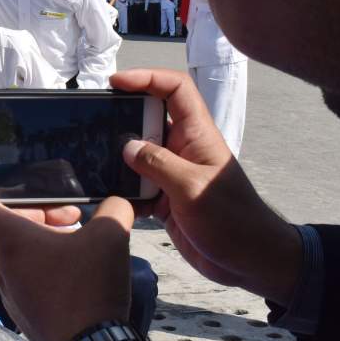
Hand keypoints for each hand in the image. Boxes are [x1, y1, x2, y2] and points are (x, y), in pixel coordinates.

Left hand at [0, 147, 123, 340]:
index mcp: (8, 236)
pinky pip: (31, 270)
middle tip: (75, 212)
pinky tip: (80, 265)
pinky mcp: (23, 307)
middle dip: (41, 209)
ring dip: (48, 235)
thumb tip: (116, 206)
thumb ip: (113, 209)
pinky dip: (50, 260)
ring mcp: (10, 286)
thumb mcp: (111, 237)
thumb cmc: (89, 289)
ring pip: (23, 246)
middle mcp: (1, 260)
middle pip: (10, 220)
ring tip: (83, 236)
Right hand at [112, 68, 302, 304]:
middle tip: (90, 121)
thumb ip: (157, 164)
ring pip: (136, 153)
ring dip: (115, 156)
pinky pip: (134, 184)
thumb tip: (125, 145)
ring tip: (89, 157)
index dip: (146, 77)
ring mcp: (171, 174)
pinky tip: (104, 194)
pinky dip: (120, 188)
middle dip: (120, 116)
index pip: (175, 89)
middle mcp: (182, 148)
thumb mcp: (192, 189)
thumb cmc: (233, 221)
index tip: (115, 82)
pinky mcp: (163, 199)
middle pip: (147, 117)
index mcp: (197, 135)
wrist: (250, 262)